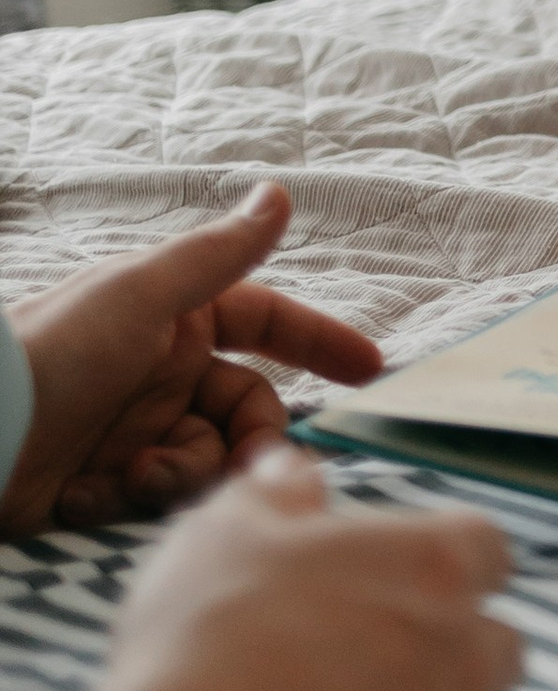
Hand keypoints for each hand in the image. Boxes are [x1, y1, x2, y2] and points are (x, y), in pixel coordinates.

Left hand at [3, 186, 385, 534]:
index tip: (369, 372)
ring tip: (135, 475)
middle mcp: (156, 370)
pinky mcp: (98, 481)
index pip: (264, 323)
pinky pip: (146, 497)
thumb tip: (280, 193)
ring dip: (178, 471)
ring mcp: (129, 427)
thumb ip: (220, 252)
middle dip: (249, 437)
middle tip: (247, 467)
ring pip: (202, 458)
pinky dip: (124, 497)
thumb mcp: (143, 295)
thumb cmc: (54, 353)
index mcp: (171, 318)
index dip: (317, 341)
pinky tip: (86, 493)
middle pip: (244, 406)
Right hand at [55, 451, 520, 690]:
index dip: (446, 565)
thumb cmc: (205, 645)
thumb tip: (296, 466)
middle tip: (364, 676)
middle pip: (496, 644)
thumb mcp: (220, 535)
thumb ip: (273, 491)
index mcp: (435, 566)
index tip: (403, 585)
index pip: (485, 547)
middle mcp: (475, 652)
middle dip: (451, 655)